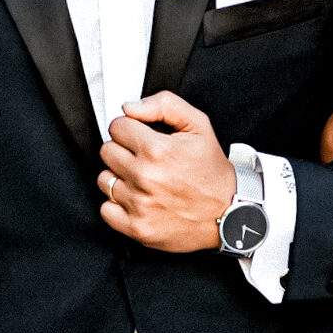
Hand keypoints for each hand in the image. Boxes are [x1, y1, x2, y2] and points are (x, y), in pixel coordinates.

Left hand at [98, 91, 234, 251]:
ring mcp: (139, 204)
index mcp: (158, 150)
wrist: (228, 213)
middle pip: (107, 151)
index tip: (143, 137)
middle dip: (124, 150)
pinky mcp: (136, 227)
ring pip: (104, 179)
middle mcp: (145, 177)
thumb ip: (164, 105)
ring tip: (143, 179)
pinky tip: (138, 199)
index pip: (117, 127)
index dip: (132, 129)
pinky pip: (105, 208)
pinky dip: (117, 204)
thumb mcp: (199, 126)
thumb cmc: (213, 173)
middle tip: (145, 158)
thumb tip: (130, 108)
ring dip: (120, 177)